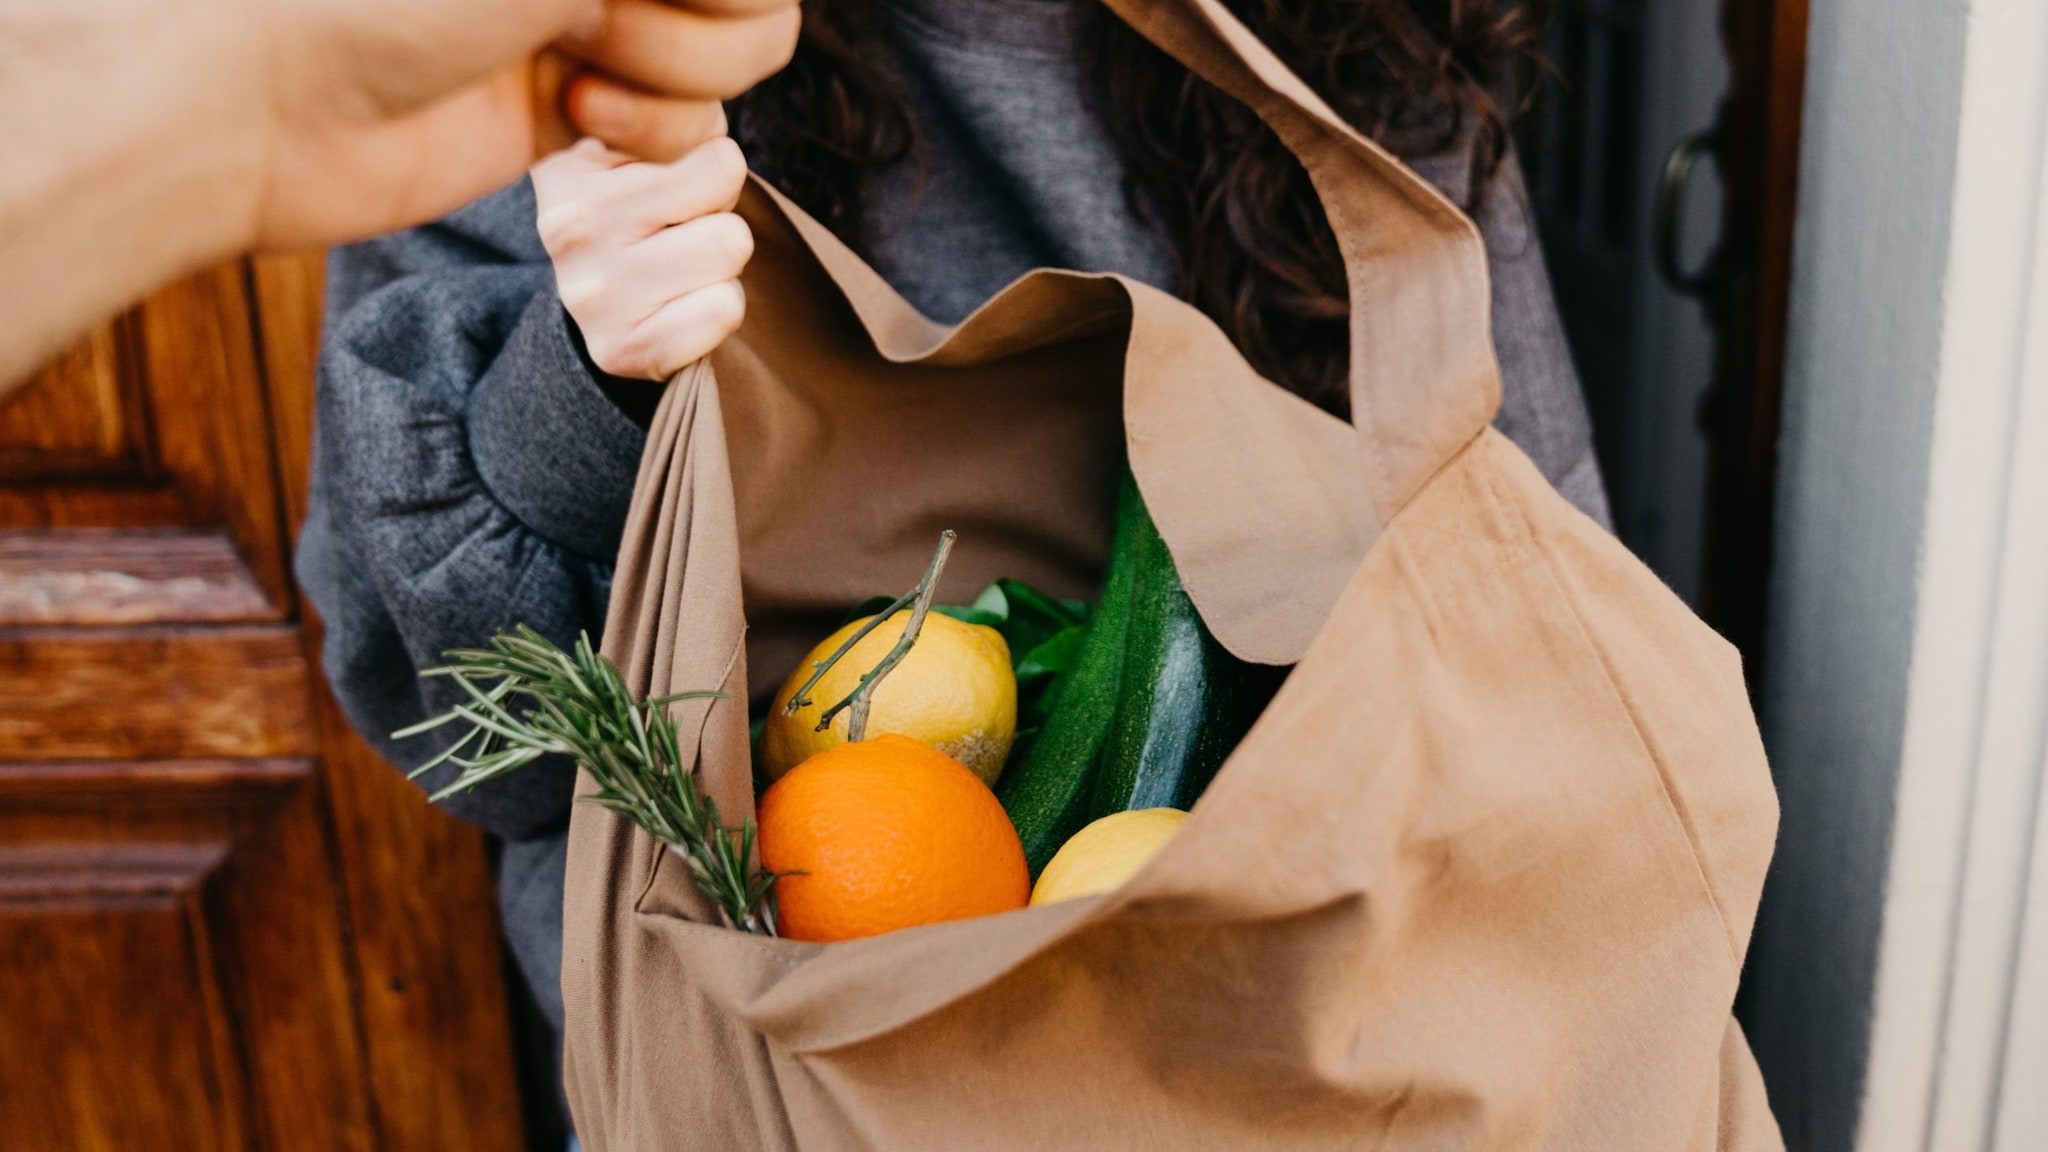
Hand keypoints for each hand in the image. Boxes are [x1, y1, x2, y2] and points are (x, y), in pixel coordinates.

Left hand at [251, 0, 800, 245]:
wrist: (271, 101)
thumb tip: (767, 0)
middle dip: (698, 16)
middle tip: (597, 14)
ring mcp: (596, 22)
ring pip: (734, 61)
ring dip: (676, 73)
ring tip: (577, 66)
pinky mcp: (580, 111)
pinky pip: (687, 128)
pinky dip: (651, 130)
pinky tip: (573, 118)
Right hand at [533, 136, 752, 381]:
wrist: (609, 306)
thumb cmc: (650, 208)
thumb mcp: (656, 144)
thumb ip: (681, 122)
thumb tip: (711, 156)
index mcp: (570, 161)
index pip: (699, 139)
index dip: (712, 163)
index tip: (671, 178)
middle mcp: (566, 223)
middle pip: (723, 185)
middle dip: (717, 209)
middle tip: (680, 230)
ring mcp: (587, 292)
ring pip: (729, 245)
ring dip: (720, 259)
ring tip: (679, 263)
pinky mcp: (618, 349)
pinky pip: (723, 309)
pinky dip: (719, 307)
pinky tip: (680, 305)